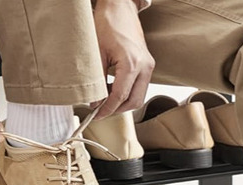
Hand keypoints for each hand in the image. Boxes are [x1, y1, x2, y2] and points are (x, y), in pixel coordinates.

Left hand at [92, 0, 154, 118]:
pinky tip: (112, 90)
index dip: (107, 109)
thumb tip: (94, 102)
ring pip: (138, 96)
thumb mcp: (96, 53)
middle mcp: (145, 66)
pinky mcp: (147, 64)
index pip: (120, 96)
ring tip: (104, 101)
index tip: (96, 116)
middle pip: (134, 101)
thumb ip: (96, 80)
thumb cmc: (107, 24)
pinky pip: (139, 86)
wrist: (120, 7)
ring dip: (122, 102)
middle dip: (116, 110)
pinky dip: (127, 93)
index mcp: (132, 63)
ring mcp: (149, 65)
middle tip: (100, 112)